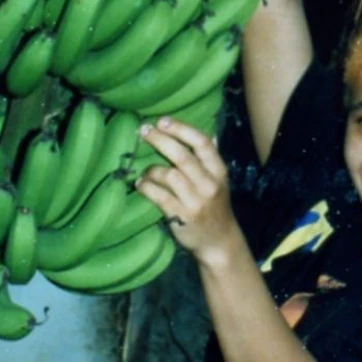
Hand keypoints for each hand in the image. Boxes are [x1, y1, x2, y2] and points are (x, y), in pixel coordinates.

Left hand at [134, 117, 243, 260]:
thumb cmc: (215, 206)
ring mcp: (196, 201)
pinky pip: (159, 196)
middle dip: (160, 139)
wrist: (219, 241)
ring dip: (152, 169)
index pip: (202, 143)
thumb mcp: (220, 181)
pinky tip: (141, 185)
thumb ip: (211, 159)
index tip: (162, 120)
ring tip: (144, 171)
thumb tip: (210, 133)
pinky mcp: (181, 217)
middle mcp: (209, 184)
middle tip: (143, 130)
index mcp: (219, 171)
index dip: (181, 129)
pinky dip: (147, 187)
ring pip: (169, 175)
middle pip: (183, 156)